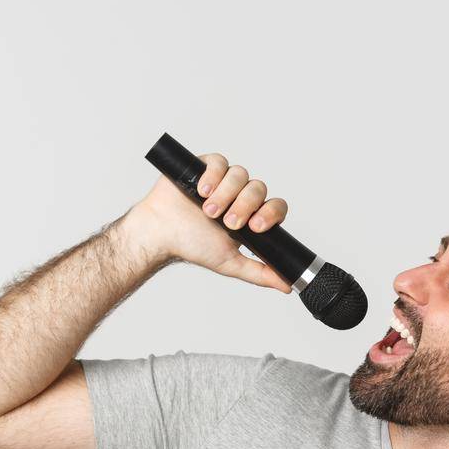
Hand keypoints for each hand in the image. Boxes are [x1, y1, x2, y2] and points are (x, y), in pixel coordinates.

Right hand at [123, 152, 292, 292]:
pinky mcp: (207, 166)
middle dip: (244, 206)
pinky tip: (203, 190)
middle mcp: (241, 195)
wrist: (161, 232)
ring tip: (208, 210)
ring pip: (240, 174)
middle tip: (227, 222)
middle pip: (258, 189)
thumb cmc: (193, 245)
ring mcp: (224, 179)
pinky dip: (214, 175)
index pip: (275, 206)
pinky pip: (220, 162)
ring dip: (226, 194)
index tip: (256, 226)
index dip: (270, 213)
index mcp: (251, 215)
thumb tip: (287, 286)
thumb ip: (259, 273)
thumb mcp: (230, 263)